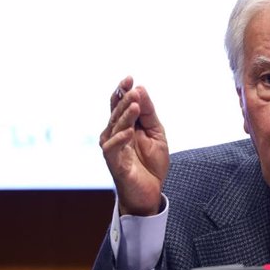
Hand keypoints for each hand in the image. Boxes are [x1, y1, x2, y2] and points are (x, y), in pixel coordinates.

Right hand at [100, 76, 169, 215]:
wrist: (151, 191)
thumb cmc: (151, 164)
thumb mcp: (156, 134)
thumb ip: (149, 114)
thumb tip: (141, 90)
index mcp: (125, 125)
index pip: (119, 104)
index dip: (122, 90)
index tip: (130, 78)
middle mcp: (114, 134)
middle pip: (116, 112)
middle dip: (125, 100)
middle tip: (134, 90)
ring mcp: (113, 147)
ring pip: (115, 127)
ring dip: (125, 116)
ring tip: (135, 105)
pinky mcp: (114, 162)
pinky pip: (113, 147)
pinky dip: (120, 139)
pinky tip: (129, 131)